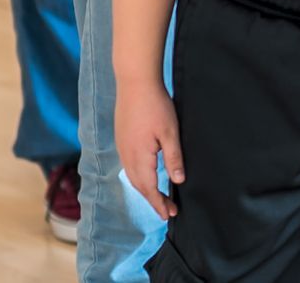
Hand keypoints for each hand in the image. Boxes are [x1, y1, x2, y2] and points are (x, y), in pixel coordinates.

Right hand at [115, 81, 183, 220]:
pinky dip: (139, 177)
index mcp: (139, 157)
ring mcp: (122, 148)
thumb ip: (173, 158)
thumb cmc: (156, 106)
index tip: (169, 216)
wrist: (135, 83)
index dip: (158, 203)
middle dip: (153, 200)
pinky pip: (129, 166)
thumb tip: (177, 181)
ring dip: (145, 189)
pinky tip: (146, 175)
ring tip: (158, 197)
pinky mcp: (122, 140)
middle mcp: (126, 157)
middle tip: (168, 211)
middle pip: (139, 186)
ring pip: (132, 177)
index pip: (149, 189)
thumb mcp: (170, 132)